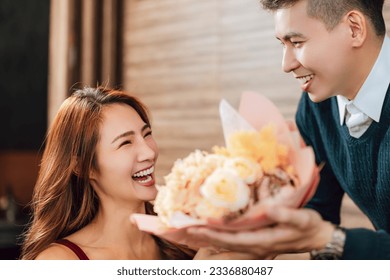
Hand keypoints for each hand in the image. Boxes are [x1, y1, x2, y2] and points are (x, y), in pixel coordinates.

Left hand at [188, 206, 334, 258]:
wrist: (317, 236)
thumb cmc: (309, 226)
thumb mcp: (302, 218)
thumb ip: (286, 214)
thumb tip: (270, 209)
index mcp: (264, 240)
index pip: (233, 238)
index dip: (215, 232)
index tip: (198, 226)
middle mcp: (256, 246)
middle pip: (225, 242)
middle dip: (205, 235)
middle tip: (186, 227)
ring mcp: (256, 245)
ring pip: (227, 243)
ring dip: (209, 236)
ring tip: (192, 229)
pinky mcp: (257, 241)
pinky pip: (233, 240)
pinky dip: (220, 236)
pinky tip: (210, 230)